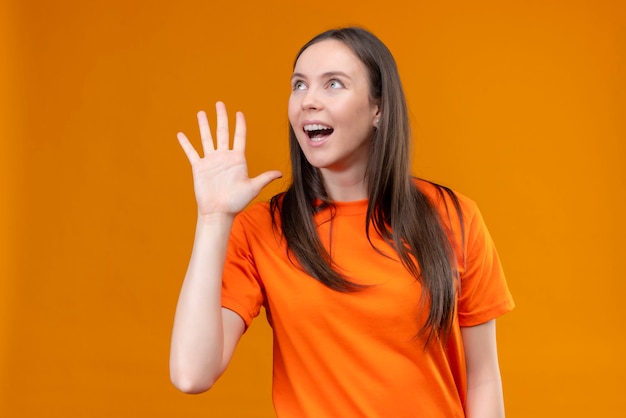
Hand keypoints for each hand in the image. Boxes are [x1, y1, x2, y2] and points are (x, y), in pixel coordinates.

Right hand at [177, 102, 281, 216]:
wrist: (220, 212)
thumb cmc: (237, 201)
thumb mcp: (253, 187)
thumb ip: (265, 177)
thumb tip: (280, 173)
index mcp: (237, 159)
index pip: (239, 137)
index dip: (240, 125)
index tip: (239, 113)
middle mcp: (224, 157)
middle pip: (222, 132)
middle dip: (221, 117)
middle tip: (220, 104)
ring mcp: (211, 161)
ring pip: (206, 138)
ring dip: (204, 125)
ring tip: (201, 113)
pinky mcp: (199, 167)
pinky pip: (191, 152)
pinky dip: (186, 144)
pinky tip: (181, 134)